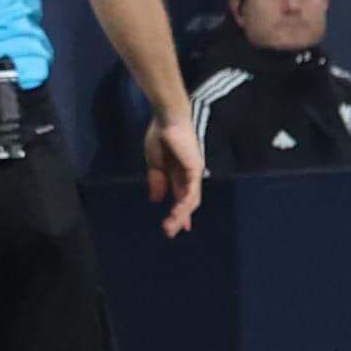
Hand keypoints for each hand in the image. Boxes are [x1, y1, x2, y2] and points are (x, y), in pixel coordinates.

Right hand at [145, 115, 204, 235]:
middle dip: (179, 218)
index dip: (179, 212)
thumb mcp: (154, 163)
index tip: (174, 226)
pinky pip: (192, 192)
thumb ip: (157, 181)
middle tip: (169, 232)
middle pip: (188, 201)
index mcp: (179, 171)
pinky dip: (184, 205)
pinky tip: (177, 214)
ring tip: (169, 227)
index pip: (182, 195)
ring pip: (191, 200)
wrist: (166, 119)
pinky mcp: (195, 169)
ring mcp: (194, 171)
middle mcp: (190, 173)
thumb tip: (157, 200)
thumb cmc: (160, 135)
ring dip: (180, 215)